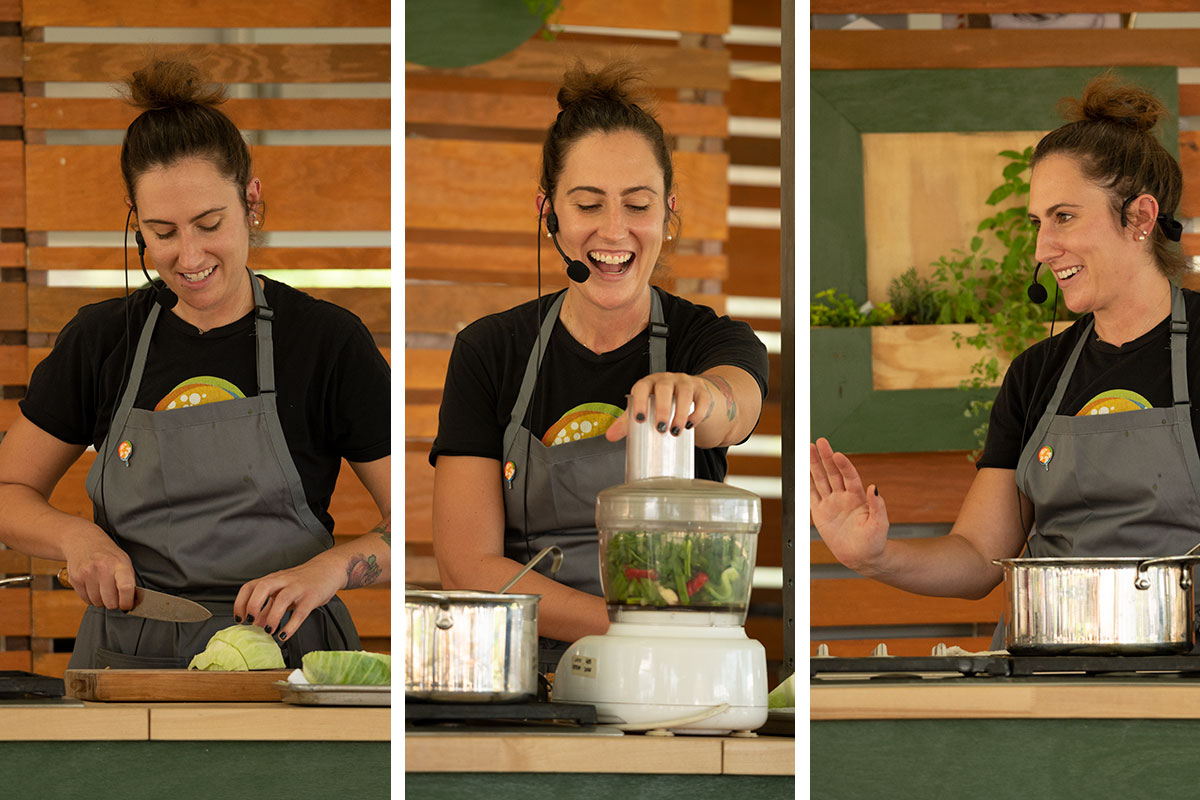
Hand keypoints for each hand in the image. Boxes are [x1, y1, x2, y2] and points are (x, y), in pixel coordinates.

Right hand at [61, 531, 136, 611]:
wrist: (82, 541)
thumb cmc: (107, 554)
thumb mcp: (123, 560)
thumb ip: (128, 580)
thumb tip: (133, 601)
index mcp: (119, 564)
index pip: (126, 588)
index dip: (127, 602)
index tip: (127, 605)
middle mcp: (103, 568)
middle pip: (110, 601)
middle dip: (114, 603)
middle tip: (115, 597)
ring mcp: (87, 574)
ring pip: (97, 602)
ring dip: (102, 601)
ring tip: (103, 588)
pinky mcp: (75, 579)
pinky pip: (85, 599)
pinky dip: (91, 598)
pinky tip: (93, 587)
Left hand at [233, 554, 348, 642]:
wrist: (329, 569)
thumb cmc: (304, 581)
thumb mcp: (283, 590)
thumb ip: (269, 605)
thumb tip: (256, 623)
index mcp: (273, 579)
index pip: (250, 586)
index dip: (241, 603)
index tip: (239, 619)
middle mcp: (284, 581)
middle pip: (263, 587)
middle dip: (253, 605)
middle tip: (251, 623)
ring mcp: (298, 587)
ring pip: (282, 598)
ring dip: (272, 616)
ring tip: (269, 631)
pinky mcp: (312, 596)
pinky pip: (301, 611)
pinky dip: (291, 625)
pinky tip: (285, 634)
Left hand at [605, 372, 715, 441]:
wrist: (687, 398)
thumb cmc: (660, 403)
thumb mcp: (644, 409)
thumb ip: (627, 422)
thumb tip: (610, 436)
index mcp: (648, 383)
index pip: (642, 387)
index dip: (639, 401)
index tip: (639, 419)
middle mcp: (666, 380)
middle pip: (664, 388)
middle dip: (662, 409)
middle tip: (659, 428)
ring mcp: (685, 383)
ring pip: (684, 393)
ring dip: (680, 413)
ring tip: (675, 431)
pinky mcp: (701, 390)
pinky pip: (702, 399)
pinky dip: (698, 413)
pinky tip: (691, 426)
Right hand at [810, 437, 889, 572]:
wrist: (861, 557)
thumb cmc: (874, 541)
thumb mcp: (880, 524)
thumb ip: (877, 505)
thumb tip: (874, 487)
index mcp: (858, 497)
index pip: (849, 477)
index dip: (844, 465)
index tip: (838, 454)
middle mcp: (844, 496)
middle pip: (832, 473)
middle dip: (825, 457)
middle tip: (819, 442)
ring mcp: (831, 503)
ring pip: (821, 480)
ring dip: (814, 465)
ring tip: (808, 449)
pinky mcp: (820, 512)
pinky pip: (812, 494)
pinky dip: (806, 483)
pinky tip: (802, 470)